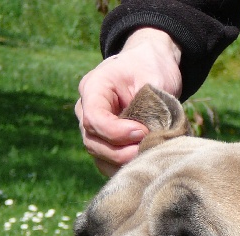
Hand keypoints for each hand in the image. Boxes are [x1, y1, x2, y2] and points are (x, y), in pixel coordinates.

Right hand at [75, 28, 182, 175]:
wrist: (149, 64)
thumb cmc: (151, 68)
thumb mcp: (154, 80)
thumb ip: (149, 108)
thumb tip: (151, 140)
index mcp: (94, 86)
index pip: (94, 118)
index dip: (116, 132)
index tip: (143, 132)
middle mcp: (85, 108)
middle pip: (92, 141)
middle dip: (121, 152)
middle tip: (149, 148)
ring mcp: (90, 127)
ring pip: (98, 155)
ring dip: (123, 162)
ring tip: (148, 156)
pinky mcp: (101, 140)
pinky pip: (105, 162)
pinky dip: (123, 167)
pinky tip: (142, 163)